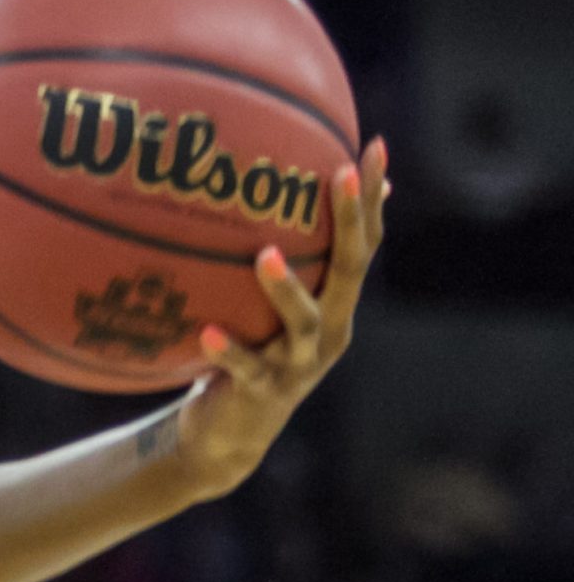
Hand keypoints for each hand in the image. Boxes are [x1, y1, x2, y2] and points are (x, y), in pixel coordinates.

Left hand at [171, 137, 389, 499]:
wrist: (228, 435)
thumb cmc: (248, 353)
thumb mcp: (268, 307)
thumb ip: (286, 262)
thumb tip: (283, 206)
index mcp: (336, 305)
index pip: (365, 242)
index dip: (372, 198)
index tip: (375, 146)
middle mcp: (330, 331)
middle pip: (351, 270)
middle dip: (351, 221)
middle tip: (341, 174)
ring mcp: (299, 365)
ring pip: (304, 323)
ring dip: (285, 289)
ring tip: (265, 255)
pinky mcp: (264, 394)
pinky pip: (247, 368)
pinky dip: (230, 350)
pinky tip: (207, 331)